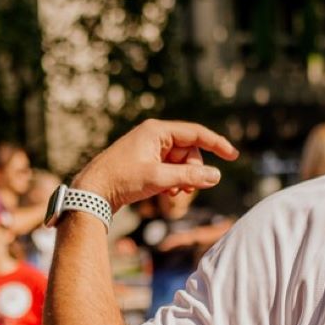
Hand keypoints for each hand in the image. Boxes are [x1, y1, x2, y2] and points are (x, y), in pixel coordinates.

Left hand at [70, 119, 237, 211]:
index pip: (195, 133)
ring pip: (180, 162)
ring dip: (183, 178)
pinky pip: (170, 168)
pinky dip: (173, 181)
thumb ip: (189, 176)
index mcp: (157, 131)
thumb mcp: (158, 179)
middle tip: (187, 190)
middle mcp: (154, 135)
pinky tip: (166, 193)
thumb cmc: (121, 180)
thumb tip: (216, 176)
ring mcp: (149, 148)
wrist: (91, 192)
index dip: (216, 144)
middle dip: (192, 170)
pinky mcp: (145, 161)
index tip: (233, 156)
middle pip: (189, 151)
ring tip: (173, 194)